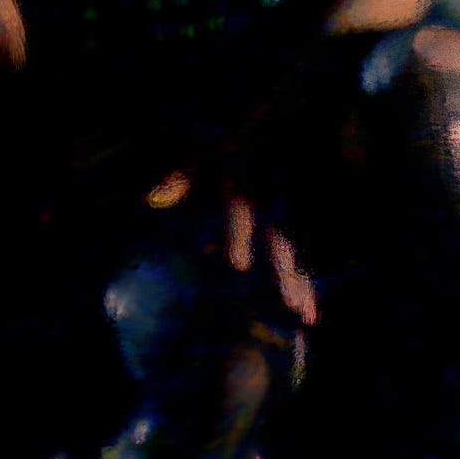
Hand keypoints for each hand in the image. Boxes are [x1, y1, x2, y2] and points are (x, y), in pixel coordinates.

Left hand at [143, 173, 318, 327]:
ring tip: (301, 313)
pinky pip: (302, 261)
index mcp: (244, 188)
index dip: (241, 236)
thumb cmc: (221, 160)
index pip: (242, 213)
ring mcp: (284, 220)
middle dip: (283, 270)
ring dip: (301, 283)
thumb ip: (178, 180)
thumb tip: (150, 199)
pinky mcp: (293, 233)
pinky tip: (309, 314)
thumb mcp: (198, 164)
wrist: (261, 143)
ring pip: (296, 254)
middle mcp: (269, 206)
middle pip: (279, 240)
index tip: (239, 263)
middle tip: (286, 301)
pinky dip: (307, 287)